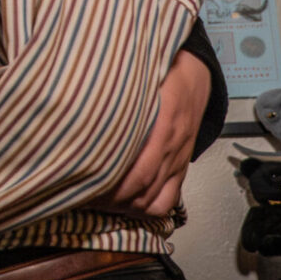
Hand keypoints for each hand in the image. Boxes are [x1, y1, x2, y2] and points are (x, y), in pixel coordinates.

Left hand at [92, 50, 208, 215]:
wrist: (197, 74)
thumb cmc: (165, 70)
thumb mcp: (142, 73)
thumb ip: (117, 86)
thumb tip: (84, 90)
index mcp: (164, 125)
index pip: (140, 172)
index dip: (112, 186)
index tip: (85, 185)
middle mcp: (172, 148)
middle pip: (142, 191)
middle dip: (110, 200)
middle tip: (82, 195)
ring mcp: (177, 160)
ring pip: (154, 201)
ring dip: (125, 208)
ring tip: (99, 202)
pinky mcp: (180, 168)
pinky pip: (168, 200)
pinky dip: (146, 209)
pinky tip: (124, 204)